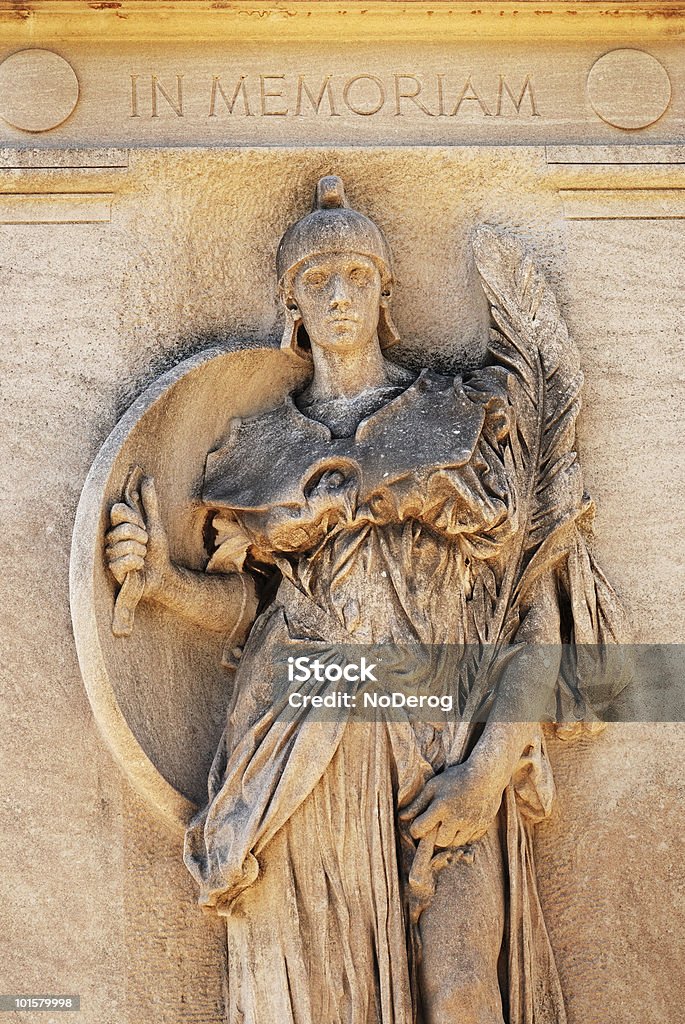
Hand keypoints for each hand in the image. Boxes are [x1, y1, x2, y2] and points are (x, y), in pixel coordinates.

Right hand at [105, 476, 172, 598]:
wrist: (161, 575)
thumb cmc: (156, 550)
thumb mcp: (155, 523)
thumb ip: (150, 502)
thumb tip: (148, 478)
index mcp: (118, 525)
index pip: (117, 510)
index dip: (133, 517)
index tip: (143, 525)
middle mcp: (110, 537)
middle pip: (124, 529)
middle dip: (142, 537)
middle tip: (145, 544)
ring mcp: (110, 553)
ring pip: (126, 546)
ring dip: (141, 552)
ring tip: (142, 556)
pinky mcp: (112, 569)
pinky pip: (126, 560)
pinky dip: (138, 563)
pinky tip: (138, 567)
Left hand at [399, 760, 503, 849]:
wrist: (487, 775)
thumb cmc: (457, 778)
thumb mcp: (434, 786)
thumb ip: (418, 803)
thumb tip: (402, 817)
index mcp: (441, 807)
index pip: (420, 829)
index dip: (416, 829)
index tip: (417, 826)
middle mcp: (456, 819)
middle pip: (440, 841)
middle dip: (435, 836)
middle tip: (436, 826)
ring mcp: (471, 824)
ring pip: (455, 843)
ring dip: (450, 836)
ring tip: (449, 824)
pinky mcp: (482, 827)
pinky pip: (469, 840)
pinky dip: (463, 835)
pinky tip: (462, 824)